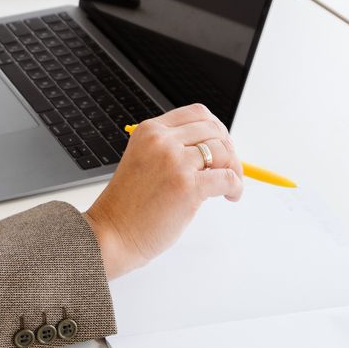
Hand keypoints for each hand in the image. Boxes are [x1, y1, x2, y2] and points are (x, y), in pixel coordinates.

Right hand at [83, 104, 242, 279]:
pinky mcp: (187, 186)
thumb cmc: (128, 206)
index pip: (197, 113)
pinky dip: (235, 186)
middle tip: (228, 168)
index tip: (219, 146)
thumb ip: (172, 151)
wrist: (112, 234)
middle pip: (214, 129)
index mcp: (149, 131)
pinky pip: (228, 177)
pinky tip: (230, 196)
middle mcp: (161, 141)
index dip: (215, 129)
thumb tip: (214, 150)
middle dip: (228, 149)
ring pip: (223, 151)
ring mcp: (174, 162)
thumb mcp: (144, 162)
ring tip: (229, 186)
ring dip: (234, 168)